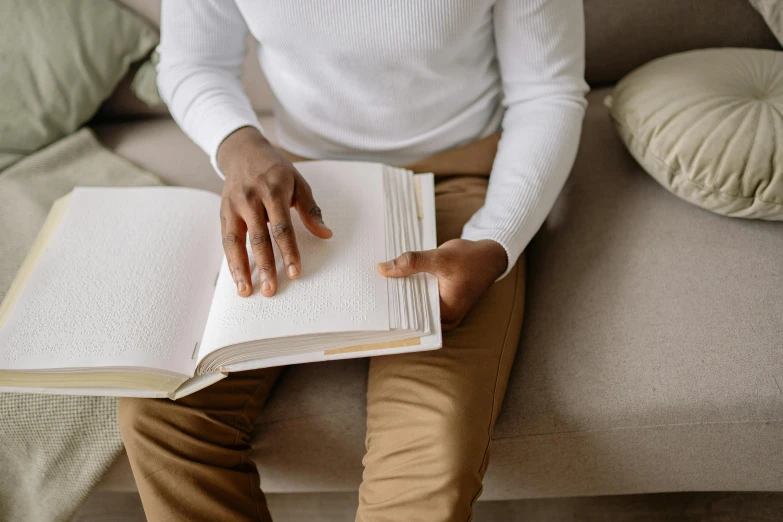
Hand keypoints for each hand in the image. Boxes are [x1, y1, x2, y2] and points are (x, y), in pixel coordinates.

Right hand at [217, 127, 332, 297]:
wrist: (243, 151)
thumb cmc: (276, 170)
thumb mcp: (298, 183)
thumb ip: (311, 210)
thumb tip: (326, 234)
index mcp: (273, 191)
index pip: (282, 227)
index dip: (289, 251)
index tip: (295, 272)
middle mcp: (250, 199)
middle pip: (258, 238)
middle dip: (265, 266)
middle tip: (271, 290)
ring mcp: (233, 206)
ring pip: (235, 241)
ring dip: (240, 268)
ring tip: (246, 291)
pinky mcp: (222, 212)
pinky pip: (225, 240)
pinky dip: (230, 260)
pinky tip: (237, 278)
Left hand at [377, 239, 507, 330]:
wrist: (490, 256)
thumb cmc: (471, 259)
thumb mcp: (440, 258)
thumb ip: (412, 262)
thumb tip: (382, 268)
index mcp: (445, 315)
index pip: (411, 317)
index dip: (391, 306)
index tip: (373, 297)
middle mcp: (444, 320)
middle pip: (411, 313)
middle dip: (394, 300)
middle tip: (371, 288)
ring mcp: (443, 313)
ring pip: (415, 306)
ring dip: (402, 293)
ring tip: (381, 284)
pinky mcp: (441, 304)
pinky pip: (420, 300)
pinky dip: (411, 290)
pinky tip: (396, 280)